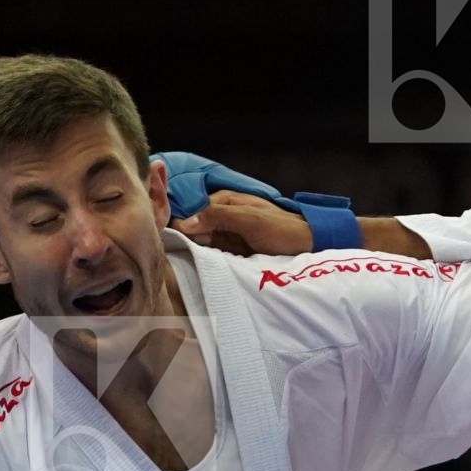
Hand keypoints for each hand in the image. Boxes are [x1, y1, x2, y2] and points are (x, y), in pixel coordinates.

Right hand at [172, 190, 312, 256]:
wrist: (308, 247)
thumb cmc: (283, 229)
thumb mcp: (251, 220)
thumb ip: (219, 217)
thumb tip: (184, 222)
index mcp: (223, 201)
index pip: (189, 210)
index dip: (175, 223)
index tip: (163, 237)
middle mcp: (220, 216)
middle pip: (190, 228)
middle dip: (182, 240)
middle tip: (171, 255)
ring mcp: (225, 235)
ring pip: (198, 244)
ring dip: (192, 253)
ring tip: (179, 264)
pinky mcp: (230, 252)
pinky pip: (210, 256)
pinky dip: (205, 261)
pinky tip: (196, 268)